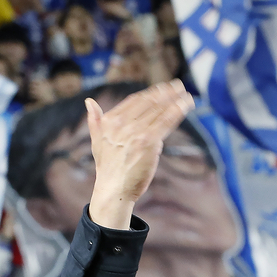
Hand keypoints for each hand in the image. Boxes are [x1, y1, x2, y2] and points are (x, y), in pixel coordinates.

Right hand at [85, 80, 194, 228]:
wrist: (113, 190)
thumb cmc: (108, 169)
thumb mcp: (96, 142)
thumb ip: (94, 120)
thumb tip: (89, 101)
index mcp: (110, 121)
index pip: (134, 100)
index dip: (151, 93)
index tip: (163, 88)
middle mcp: (122, 124)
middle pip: (149, 102)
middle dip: (166, 92)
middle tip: (179, 86)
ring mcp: (136, 132)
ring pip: (160, 110)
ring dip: (176, 100)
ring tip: (187, 96)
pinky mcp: (148, 142)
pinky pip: (166, 122)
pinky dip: (177, 111)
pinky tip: (186, 106)